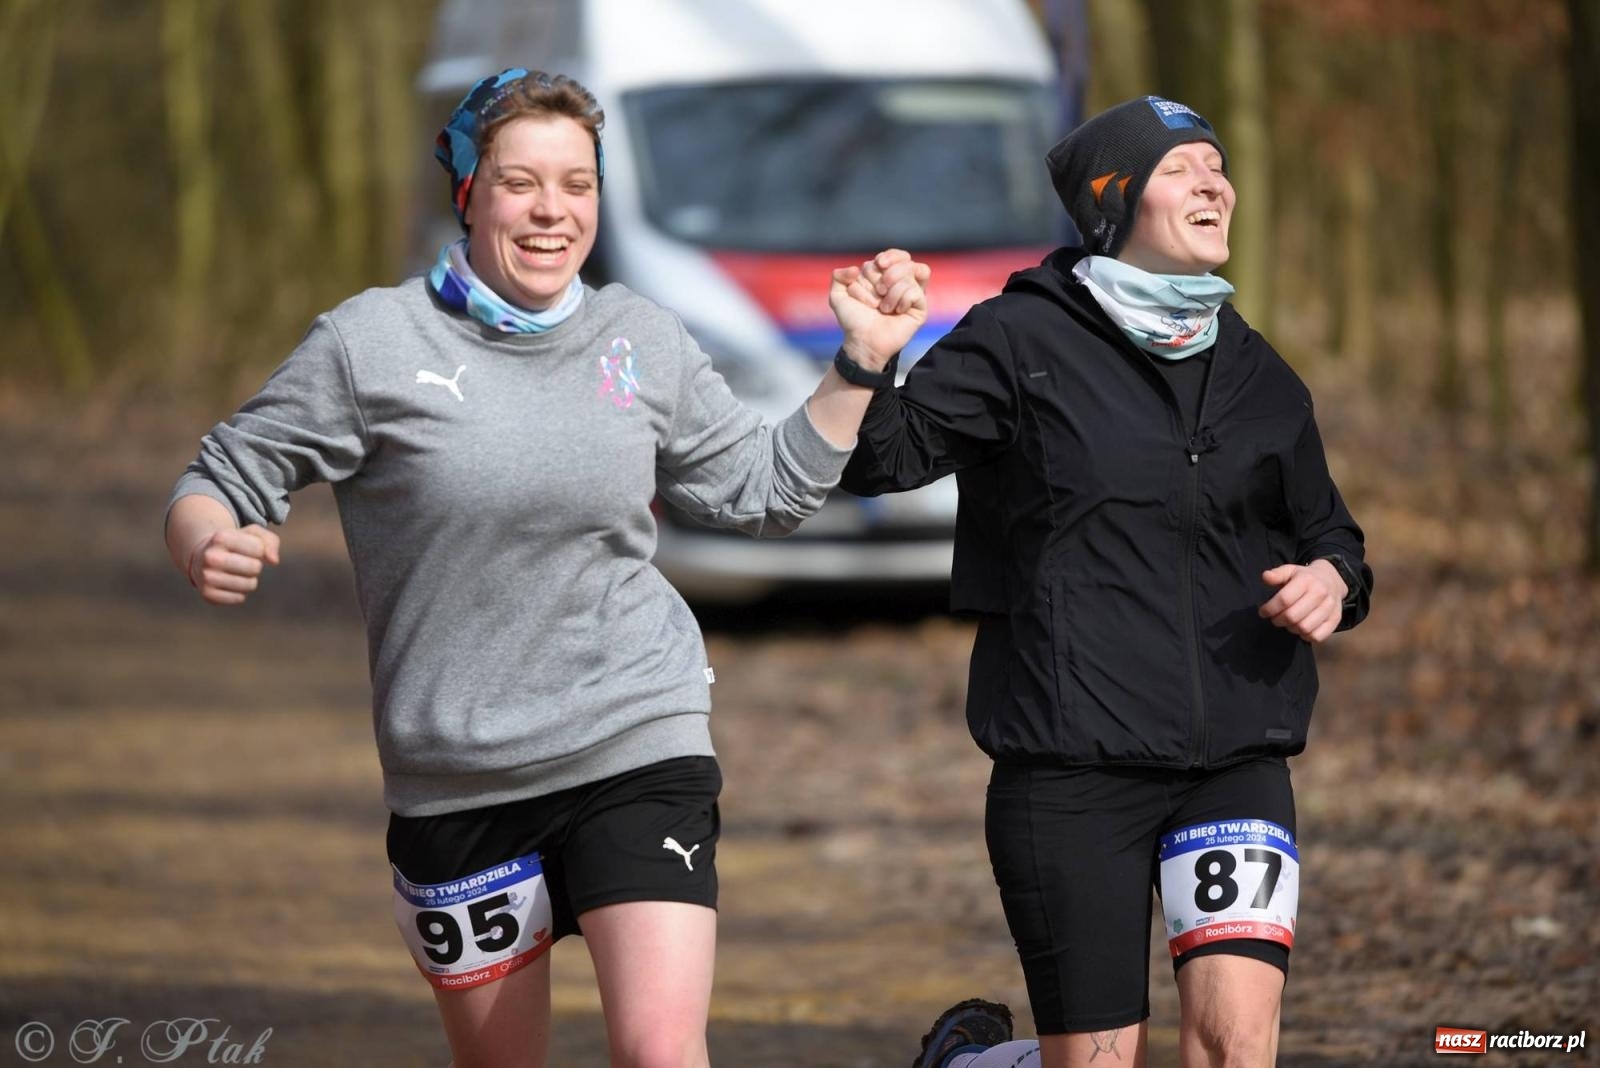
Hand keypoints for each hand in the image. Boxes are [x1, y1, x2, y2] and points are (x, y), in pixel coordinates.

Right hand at [186, 525, 280, 605]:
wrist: (201, 558)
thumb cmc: (234, 544)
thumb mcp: (251, 534)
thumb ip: (270, 541)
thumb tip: (274, 561)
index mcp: (221, 537)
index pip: (259, 548)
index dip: (259, 550)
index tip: (246, 548)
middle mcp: (210, 557)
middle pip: (255, 567)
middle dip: (255, 566)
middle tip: (243, 562)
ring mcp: (206, 576)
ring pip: (250, 585)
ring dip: (249, 580)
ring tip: (236, 572)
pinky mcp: (207, 594)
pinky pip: (240, 598)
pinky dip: (240, 592)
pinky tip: (229, 583)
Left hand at [828, 249, 930, 369]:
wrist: (863, 341)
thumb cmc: (853, 321)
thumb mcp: (838, 296)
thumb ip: (838, 276)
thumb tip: (854, 268)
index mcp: (884, 277)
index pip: (894, 255)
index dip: (887, 257)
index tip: (879, 264)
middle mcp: (900, 284)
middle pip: (906, 261)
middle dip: (887, 274)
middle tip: (879, 292)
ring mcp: (912, 295)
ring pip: (914, 272)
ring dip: (893, 289)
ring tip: (884, 307)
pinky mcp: (920, 308)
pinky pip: (916, 292)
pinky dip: (901, 300)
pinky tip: (896, 312)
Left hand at [1259, 561, 1346, 642]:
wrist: (1332, 580)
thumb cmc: (1305, 578)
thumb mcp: (1290, 570)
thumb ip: (1277, 574)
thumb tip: (1265, 577)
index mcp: (1306, 580)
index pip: (1284, 599)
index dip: (1270, 609)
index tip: (1263, 612)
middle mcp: (1320, 593)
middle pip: (1292, 616)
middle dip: (1278, 620)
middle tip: (1274, 618)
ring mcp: (1330, 607)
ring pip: (1304, 628)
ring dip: (1291, 629)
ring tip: (1287, 623)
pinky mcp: (1336, 619)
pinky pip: (1318, 636)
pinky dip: (1306, 636)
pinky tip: (1301, 629)